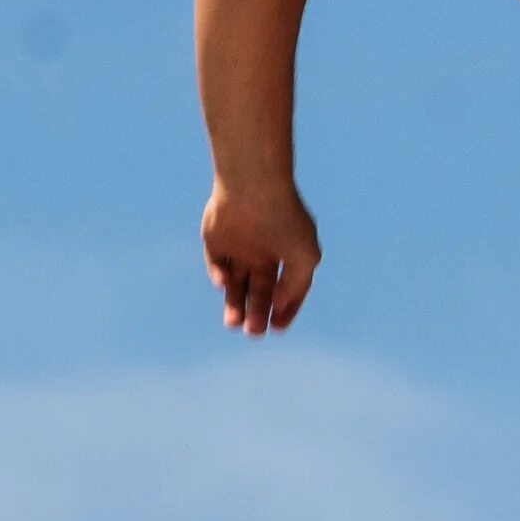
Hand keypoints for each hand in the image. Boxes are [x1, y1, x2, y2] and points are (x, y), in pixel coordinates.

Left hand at [200, 180, 319, 334]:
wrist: (253, 187)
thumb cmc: (285, 220)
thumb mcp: (304, 258)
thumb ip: (295, 286)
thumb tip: (278, 305)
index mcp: (288, 253)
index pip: (287, 288)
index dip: (284, 309)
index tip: (277, 328)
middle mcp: (264, 251)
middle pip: (259, 290)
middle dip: (257, 312)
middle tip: (254, 333)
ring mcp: (239, 245)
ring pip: (236, 283)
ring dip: (234, 305)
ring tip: (233, 325)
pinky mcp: (215, 239)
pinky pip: (216, 265)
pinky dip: (219, 277)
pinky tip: (224, 283)